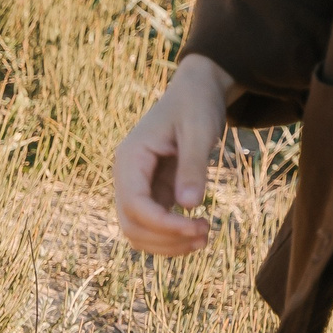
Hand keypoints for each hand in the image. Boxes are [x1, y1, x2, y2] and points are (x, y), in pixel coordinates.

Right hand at [113, 55, 236, 256]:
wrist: (197, 90)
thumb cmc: (197, 104)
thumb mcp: (200, 130)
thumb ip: (193, 165)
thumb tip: (189, 205)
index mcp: (130, 158)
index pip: (134, 205)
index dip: (163, 224)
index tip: (198, 228)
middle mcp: (127, 175)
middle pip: (131, 224)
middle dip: (165, 238)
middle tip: (205, 235)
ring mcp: (137, 184)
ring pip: (139, 229)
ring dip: (167, 242)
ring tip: (204, 239)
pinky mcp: (153, 189)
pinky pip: (153, 221)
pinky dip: (171, 234)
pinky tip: (198, 234)